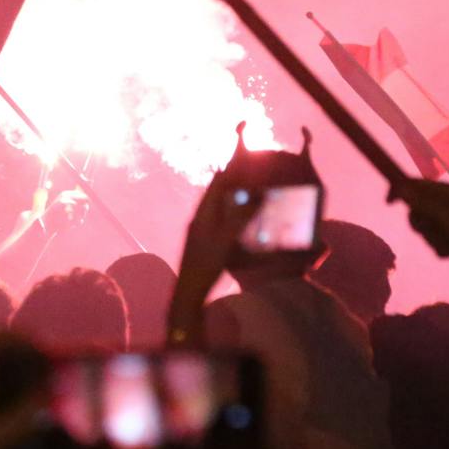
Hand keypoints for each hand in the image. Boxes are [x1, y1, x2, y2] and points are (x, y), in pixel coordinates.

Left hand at [173, 168, 259, 297]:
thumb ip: (242, 215)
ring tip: (248, 194)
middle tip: (250, 176)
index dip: (230, 170)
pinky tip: (240, 222)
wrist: (189, 290)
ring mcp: (200, 230)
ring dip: (231, 199)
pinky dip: (230, 215)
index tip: (243, 158)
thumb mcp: (227, 237)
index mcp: (203, 212)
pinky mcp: (203, 242)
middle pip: (216, 193)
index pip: (217, 184)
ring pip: (216, 207)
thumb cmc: (207, 262)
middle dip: (232, 183)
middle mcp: (200, 218)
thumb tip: (259, 193)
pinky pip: (218, 221)